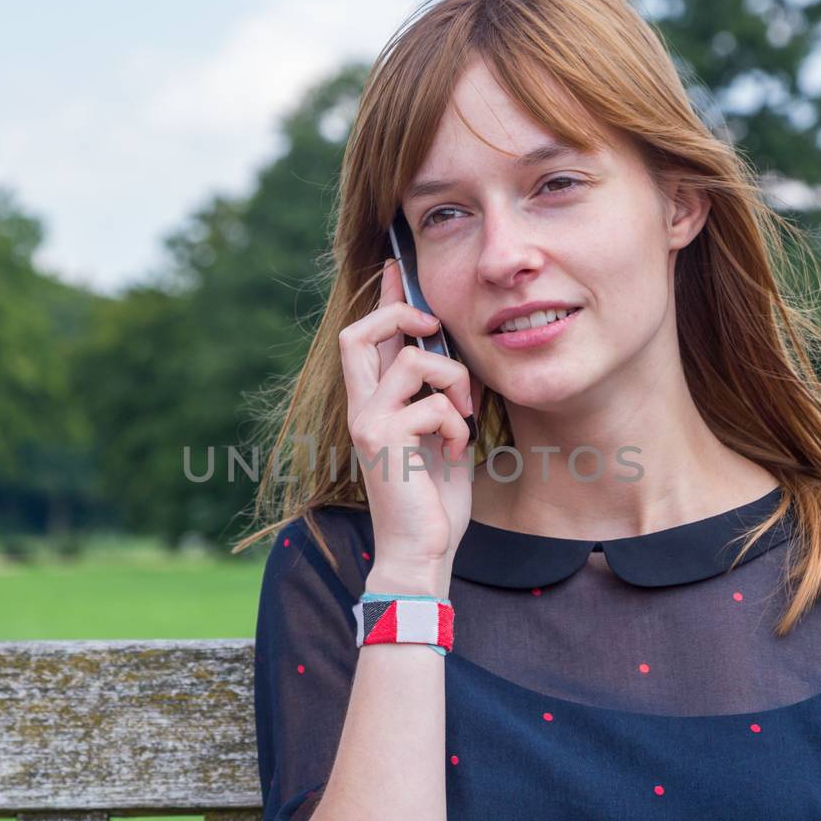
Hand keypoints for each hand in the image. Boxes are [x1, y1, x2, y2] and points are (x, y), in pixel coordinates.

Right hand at [338, 257, 480, 589]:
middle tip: (434, 327)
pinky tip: (454, 452)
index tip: (397, 268)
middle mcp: (361, 409)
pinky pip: (431, 403)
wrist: (423, 552)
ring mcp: (366, 422)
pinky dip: (456, 423)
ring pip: (411, 361)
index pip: (368, 338)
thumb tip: (456, 362)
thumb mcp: (442, 438)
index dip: (383, 299)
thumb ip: (440, 400)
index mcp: (374, 405)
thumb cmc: (433, 502)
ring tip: (463, 415)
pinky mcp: (380, 439)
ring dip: (452, 380)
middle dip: (401, 314)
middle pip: (357, 332)